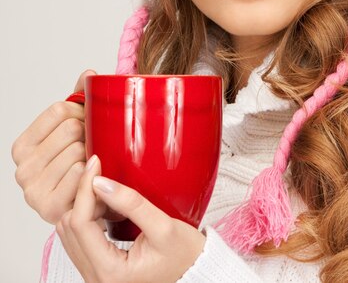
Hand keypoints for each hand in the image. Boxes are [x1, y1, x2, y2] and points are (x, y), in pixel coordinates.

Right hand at [11, 69, 101, 223]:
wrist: (88, 206)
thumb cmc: (79, 165)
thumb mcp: (75, 129)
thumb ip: (79, 100)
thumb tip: (89, 74)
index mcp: (22, 146)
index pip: (58, 109)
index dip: (81, 111)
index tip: (88, 122)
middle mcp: (22, 169)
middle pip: (70, 129)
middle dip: (89, 133)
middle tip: (95, 144)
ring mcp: (33, 190)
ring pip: (79, 150)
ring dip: (94, 153)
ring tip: (94, 163)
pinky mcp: (50, 207)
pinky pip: (82, 174)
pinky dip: (93, 173)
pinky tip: (94, 179)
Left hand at [56, 155, 206, 282]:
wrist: (193, 273)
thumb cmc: (184, 256)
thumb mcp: (163, 226)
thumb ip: (131, 203)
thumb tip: (100, 182)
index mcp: (110, 271)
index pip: (80, 223)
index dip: (85, 188)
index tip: (96, 163)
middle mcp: (96, 278)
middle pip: (68, 226)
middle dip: (83, 196)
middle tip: (104, 177)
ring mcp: (94, 275)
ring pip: (69, 231)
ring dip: (83, 206)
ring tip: (108, 193)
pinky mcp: (96, 267)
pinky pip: (79, 237)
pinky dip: (88, 216)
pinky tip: (107, 206)